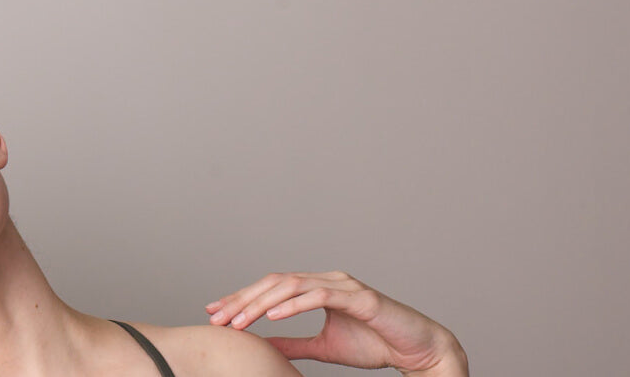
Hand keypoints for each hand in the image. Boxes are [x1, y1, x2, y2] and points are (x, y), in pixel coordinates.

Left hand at [206, 271, 466, 375]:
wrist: (414, 350)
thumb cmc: (374, 344)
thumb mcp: (322, 347)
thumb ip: (292, 343)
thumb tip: (261, 345)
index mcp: (318, 288)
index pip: (271, 288)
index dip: (241, 299)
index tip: (215, 312)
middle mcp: (328, 280)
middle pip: (274, 282)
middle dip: (243, 300)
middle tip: (218, 318)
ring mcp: (344, 285)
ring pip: (292, 286)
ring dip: (262, 303)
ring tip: (240, 321)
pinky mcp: (359, 297)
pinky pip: (320, 296)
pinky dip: (294, 304)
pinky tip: (273, 316)